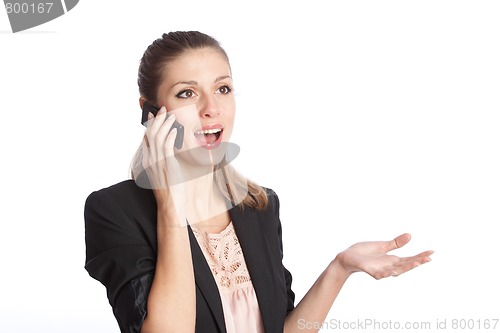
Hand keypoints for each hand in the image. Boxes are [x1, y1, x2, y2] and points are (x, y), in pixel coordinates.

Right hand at [143, 107, 185, 223]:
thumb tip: (168, 151)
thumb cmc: (169, 192)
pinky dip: (170, 134)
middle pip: (150, 134)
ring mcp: (157, 162)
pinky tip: (175, 129)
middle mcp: (150, 160)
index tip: (152, 116)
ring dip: (164, 124)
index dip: (149, 125)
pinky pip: (166, 145)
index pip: (146, 139)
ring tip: (171, 115)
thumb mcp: (163, 175)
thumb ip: (162, 162)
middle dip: (157, 119)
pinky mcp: (167, 164)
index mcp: (148, 162)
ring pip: (158, 137)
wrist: (170, 205)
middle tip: (163, 110)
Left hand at [336, 233, 432, 279]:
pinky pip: (379, 274)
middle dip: (417, 262)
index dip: (420, 256)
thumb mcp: (382, 246)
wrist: (347, 257)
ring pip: (395, 271)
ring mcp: (380, 270)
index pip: (409, 259)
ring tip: (417, 262)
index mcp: (392, 260)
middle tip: (428, 258)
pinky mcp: (370, 271)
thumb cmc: (364, 252)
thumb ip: (395, 243)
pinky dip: (385, 273)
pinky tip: (392, 271)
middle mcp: (388, 266)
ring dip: (406, 268)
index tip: (431, 252)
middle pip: (406, 265)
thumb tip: (410, 235)